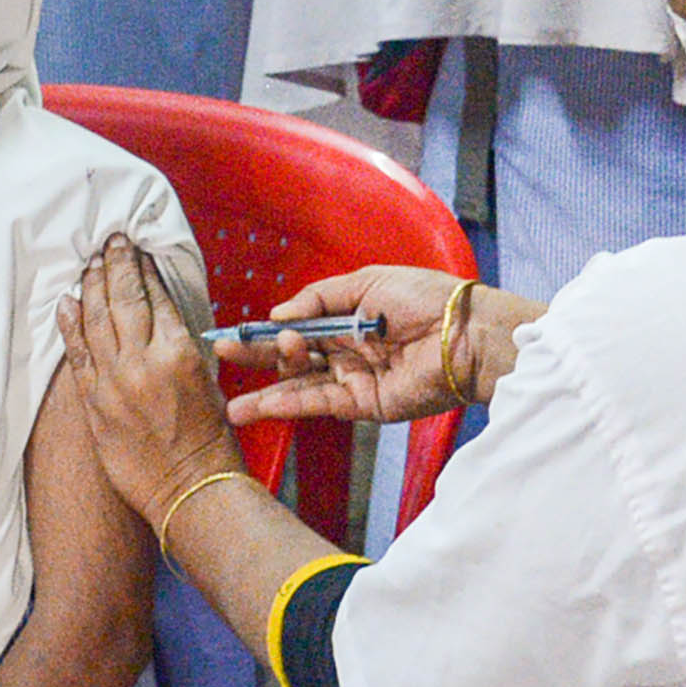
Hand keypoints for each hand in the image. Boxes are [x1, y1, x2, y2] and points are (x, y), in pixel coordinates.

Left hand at [52, 236, 239, 521]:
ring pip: (96, 320)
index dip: (143, 268)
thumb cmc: (210, 441)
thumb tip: (159, 319)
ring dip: (92, 287)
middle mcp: (142, 361)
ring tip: (90, 263)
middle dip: (116, 265)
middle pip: (122, 299)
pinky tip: (68, 302)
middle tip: (110, 241)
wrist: (191, 490)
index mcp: (178, 352)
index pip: (155, 297)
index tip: (136, 248)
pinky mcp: (94, 403)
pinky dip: (71, 326)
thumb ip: (179, 347)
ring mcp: (113, 382)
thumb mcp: (206, 380)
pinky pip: (77, 356)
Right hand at [213, 263, 510, 427]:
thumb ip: (319, 298)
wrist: (463, 331)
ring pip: (302, 387)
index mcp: (348, 318)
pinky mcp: (367, 404)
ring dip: (267, 394)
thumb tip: (279, 315)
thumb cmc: (425, 298)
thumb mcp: (366, 282)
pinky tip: (265, 404)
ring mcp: (355, 380)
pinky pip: (322, 403)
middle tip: (222, 355)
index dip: (266, 330)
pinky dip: (293, 404)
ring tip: (232, 403)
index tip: (233, 331)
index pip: (298, 327)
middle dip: (257, 357)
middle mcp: (347, 351)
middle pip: (293, 358)